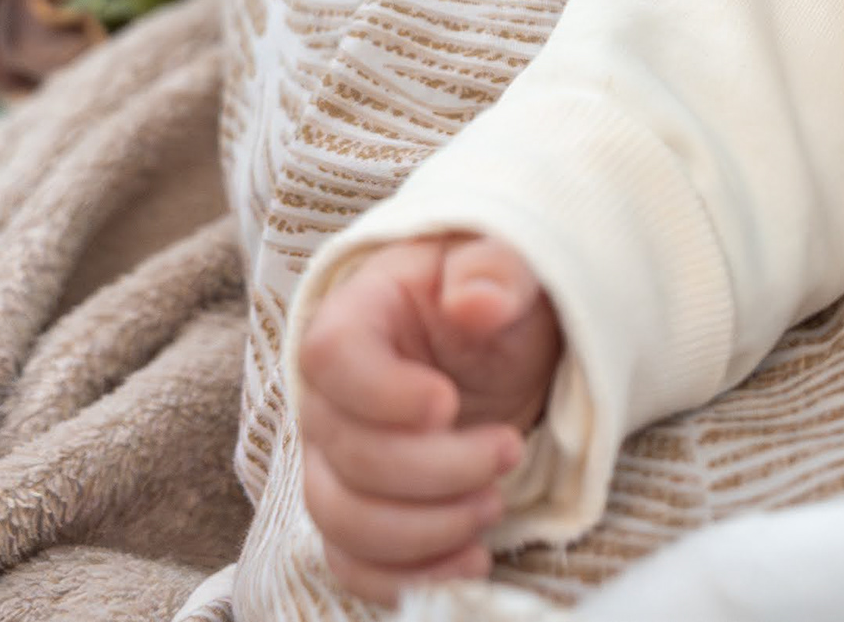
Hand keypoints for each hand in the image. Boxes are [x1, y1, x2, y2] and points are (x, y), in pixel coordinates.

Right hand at [296, 233, 563, 602]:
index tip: (448, 403)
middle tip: (509, 451)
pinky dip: (407, 577)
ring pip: (343, 519)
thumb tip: (476, 300)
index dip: (382, 394)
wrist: (504, 342)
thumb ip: (495, 271)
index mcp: (356, 318)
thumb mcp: (512, 267)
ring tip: (494, 505)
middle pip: (347, 455)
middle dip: (436, 470)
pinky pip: (353, 562)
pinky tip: (470, 562)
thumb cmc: (500, 296)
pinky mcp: (360, 510)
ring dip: (425, 530)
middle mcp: (330, 396)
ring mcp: (337, 461)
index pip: (331, 360)